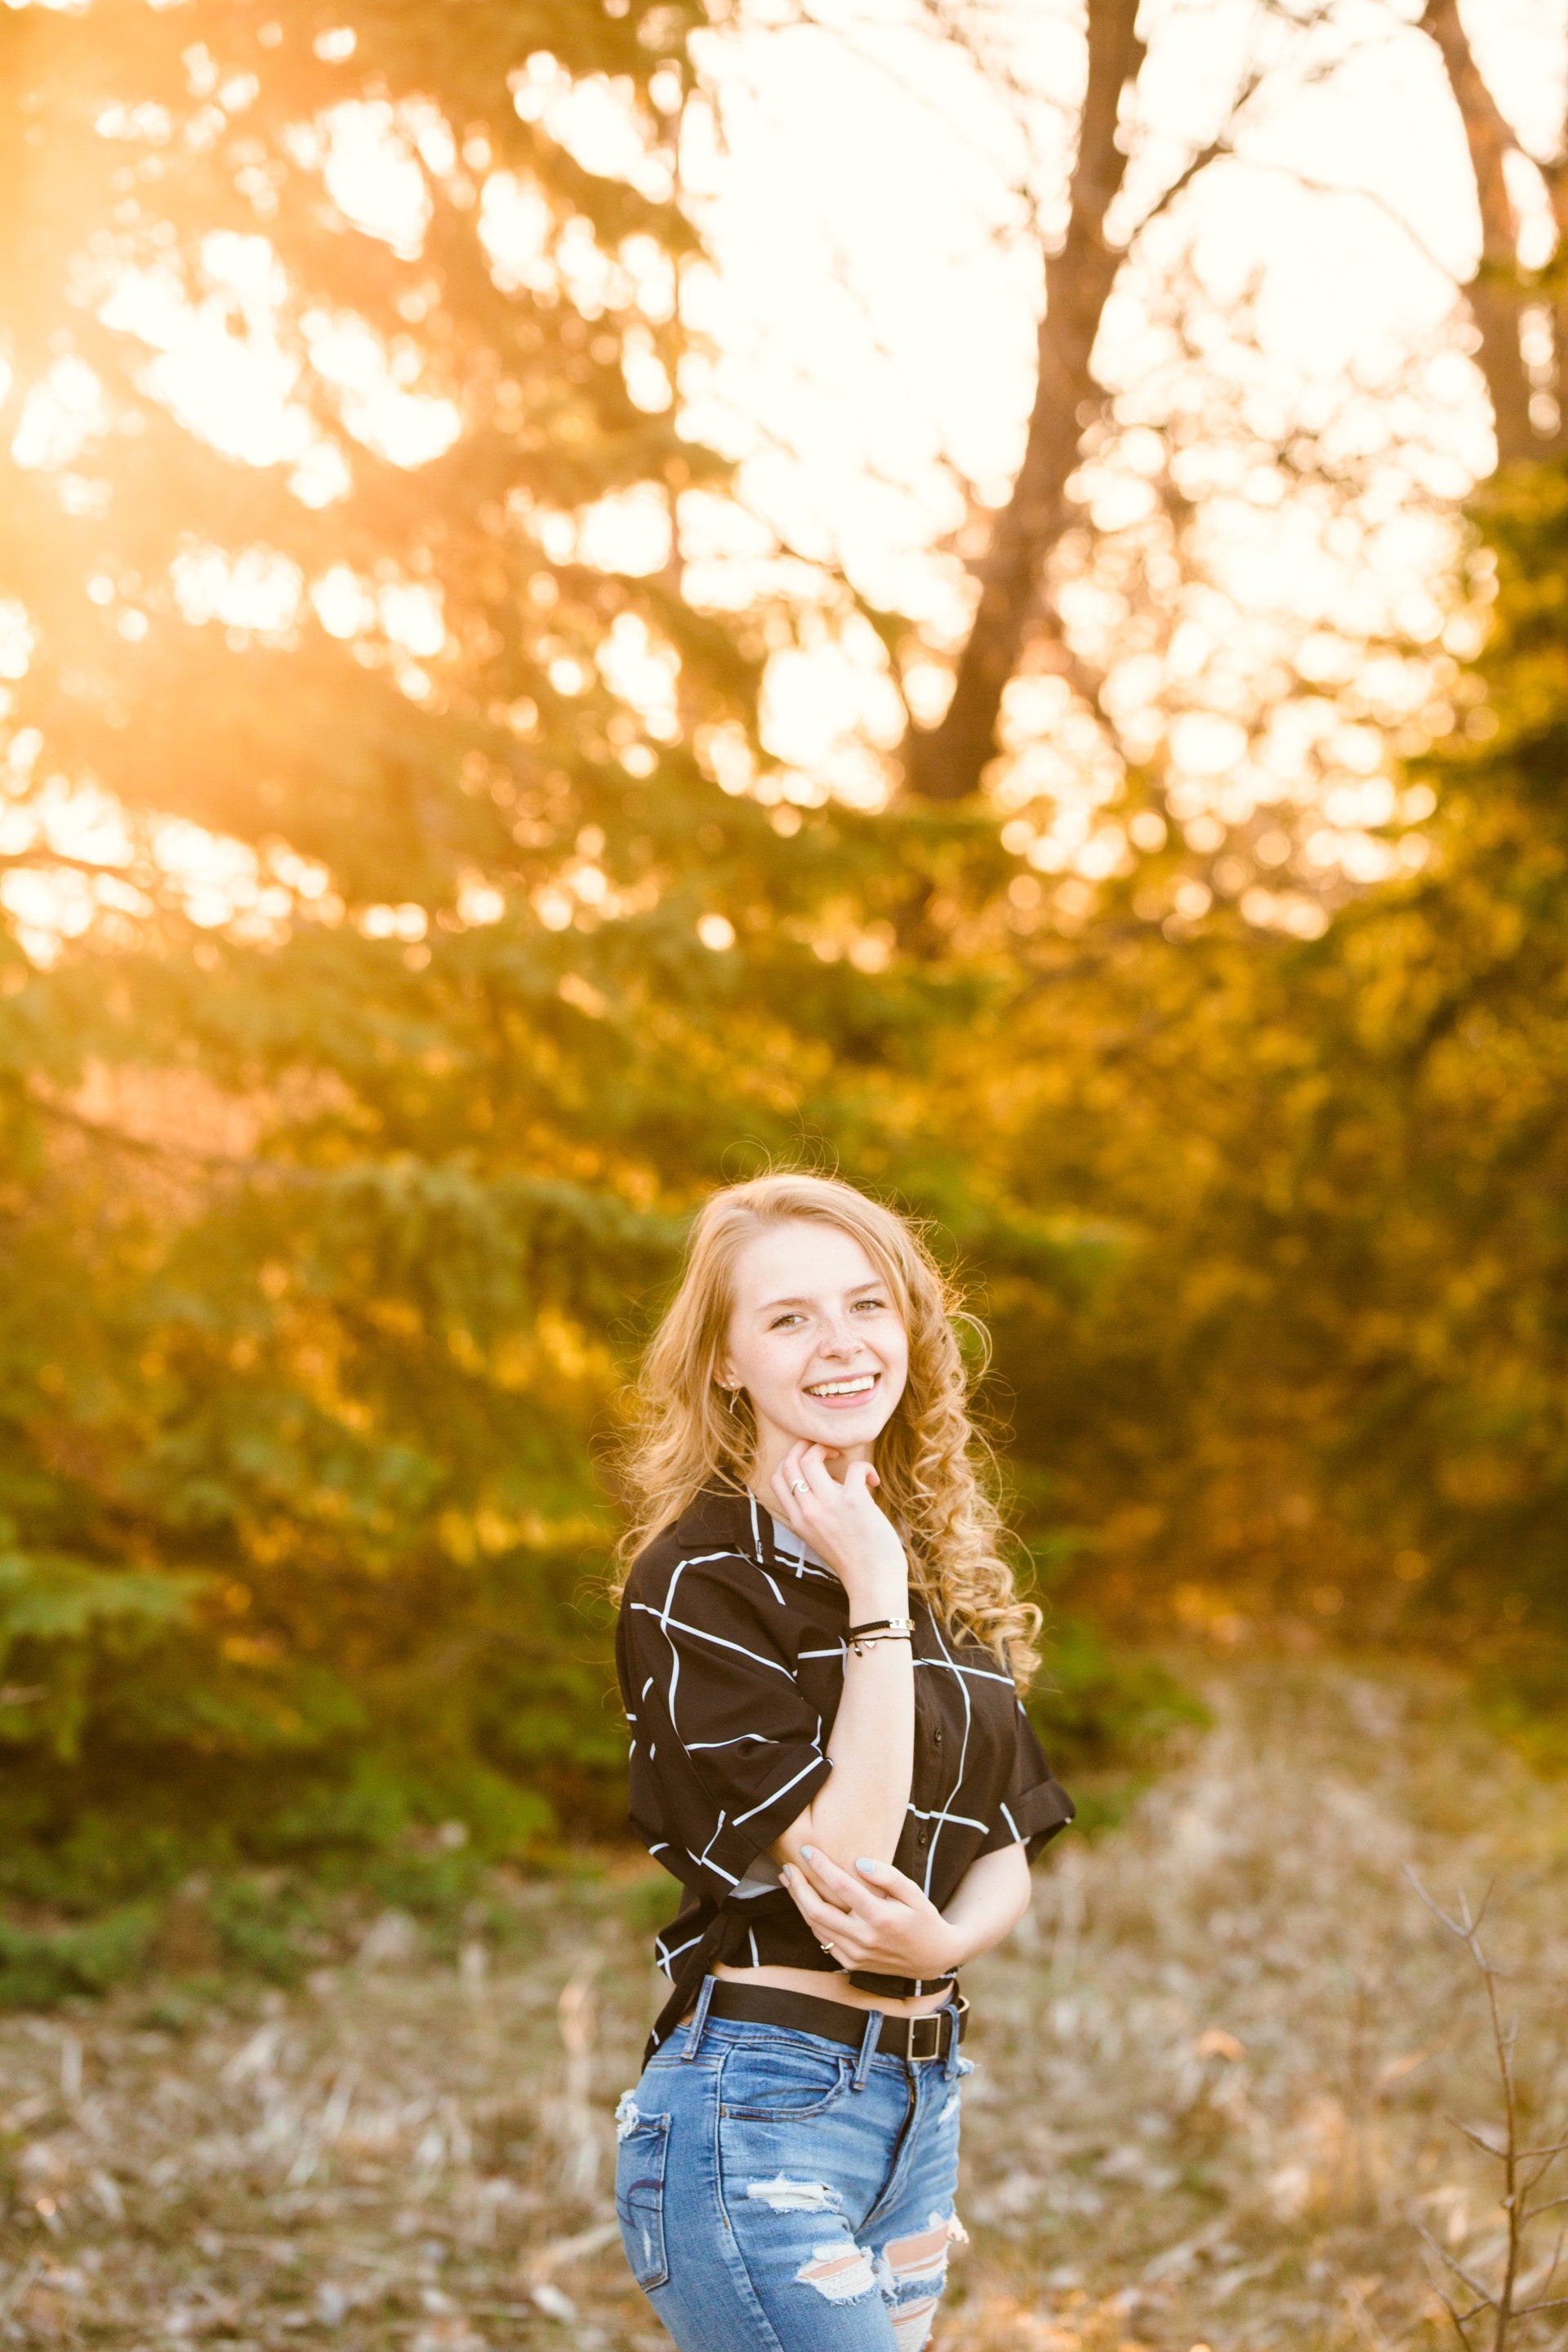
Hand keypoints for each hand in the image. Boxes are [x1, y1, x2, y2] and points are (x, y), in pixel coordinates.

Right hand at [769, 1443, 905, 1610]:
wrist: (873, 1582)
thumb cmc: (853, 1560)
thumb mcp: (818, 1538)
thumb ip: (812, 1514)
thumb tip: (823, 1484)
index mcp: (798, 1521)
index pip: (776, 1479)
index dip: (789, 1460)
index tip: (808, 1459)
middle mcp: (808, 1512)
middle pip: (790, 1462)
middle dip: (805, 1445)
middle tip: (825, 1450)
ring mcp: (829, 1506)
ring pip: (811, 1458)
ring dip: (827, 1448)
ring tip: (842, 1458)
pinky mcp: (854, 1502)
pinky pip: (854, 1467)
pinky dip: (865, 1468)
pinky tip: (873, 1482)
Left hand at [780, 1846, 964, 1978]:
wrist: (933, 1958)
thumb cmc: (923, 1918)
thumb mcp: (913, 1892)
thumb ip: (887, 1875)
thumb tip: (859, 1862)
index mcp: (881, 1918)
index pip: (842, 1887)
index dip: (821, 1866)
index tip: (807, 1850)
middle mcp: (865, 1939)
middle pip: (817, 1911)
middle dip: (799, 1887)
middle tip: (788, 1867)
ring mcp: (856, 1955)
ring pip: (815, 1927)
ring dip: (799, 1902)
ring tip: (789, 1880)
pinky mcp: (851, 1963)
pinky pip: (823, 1940)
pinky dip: (810, 1920)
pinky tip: (805, 1902)